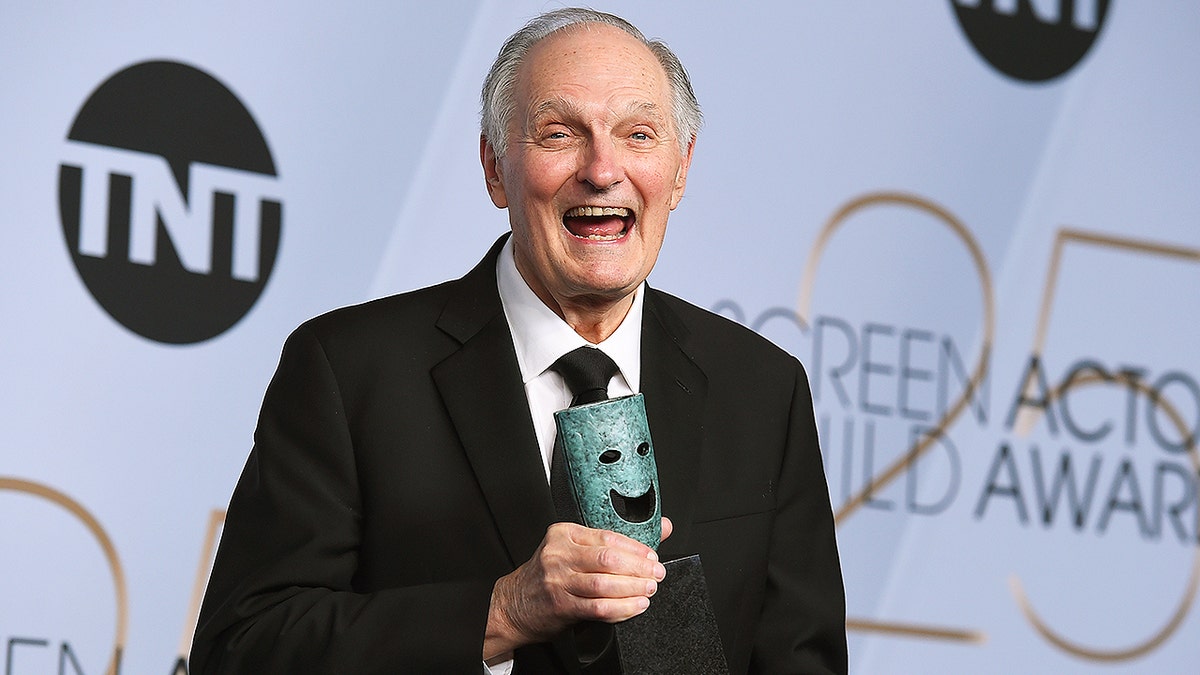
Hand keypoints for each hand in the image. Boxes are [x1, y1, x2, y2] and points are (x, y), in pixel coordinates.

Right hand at [483, 517, 672, 657]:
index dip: (636, 548)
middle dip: (639, 568)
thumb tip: (662, 528)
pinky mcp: (560, 605)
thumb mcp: (573, 550)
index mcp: (564, 533)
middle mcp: (559, 554)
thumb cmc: (548, 575)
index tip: (652, 555)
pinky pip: (598, 607)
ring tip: (649, 590)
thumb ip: (614, 541)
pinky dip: (622, 608)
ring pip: (604, 584)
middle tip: (657, 574)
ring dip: (633, 588)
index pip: (607, 536)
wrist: (513, 604)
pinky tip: (635, 606)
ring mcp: (557, 580)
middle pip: (608, 559)